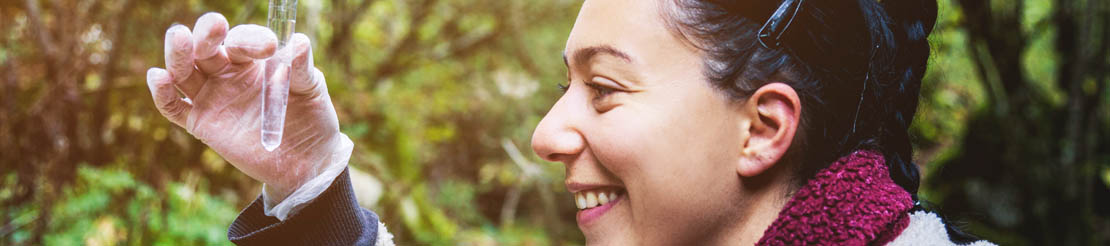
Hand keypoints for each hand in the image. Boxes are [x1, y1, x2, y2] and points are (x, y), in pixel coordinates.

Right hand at [146, 13, 352, 201]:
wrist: (307, 160)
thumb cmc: (311, 117)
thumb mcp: (311, 90)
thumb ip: (301, 67)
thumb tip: (297, 41)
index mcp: (253, 58)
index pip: (242, 39)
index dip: (251, 39)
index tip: (271, 47)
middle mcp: (227, 71)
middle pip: (205, 46)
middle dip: (206, 34)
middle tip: (216, 27)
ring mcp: (212, 96)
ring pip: (184, 70)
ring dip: (178, 53)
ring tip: (180, 37)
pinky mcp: (201, 122)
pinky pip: (174, 107)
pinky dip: (162, 93)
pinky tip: (158, 77)